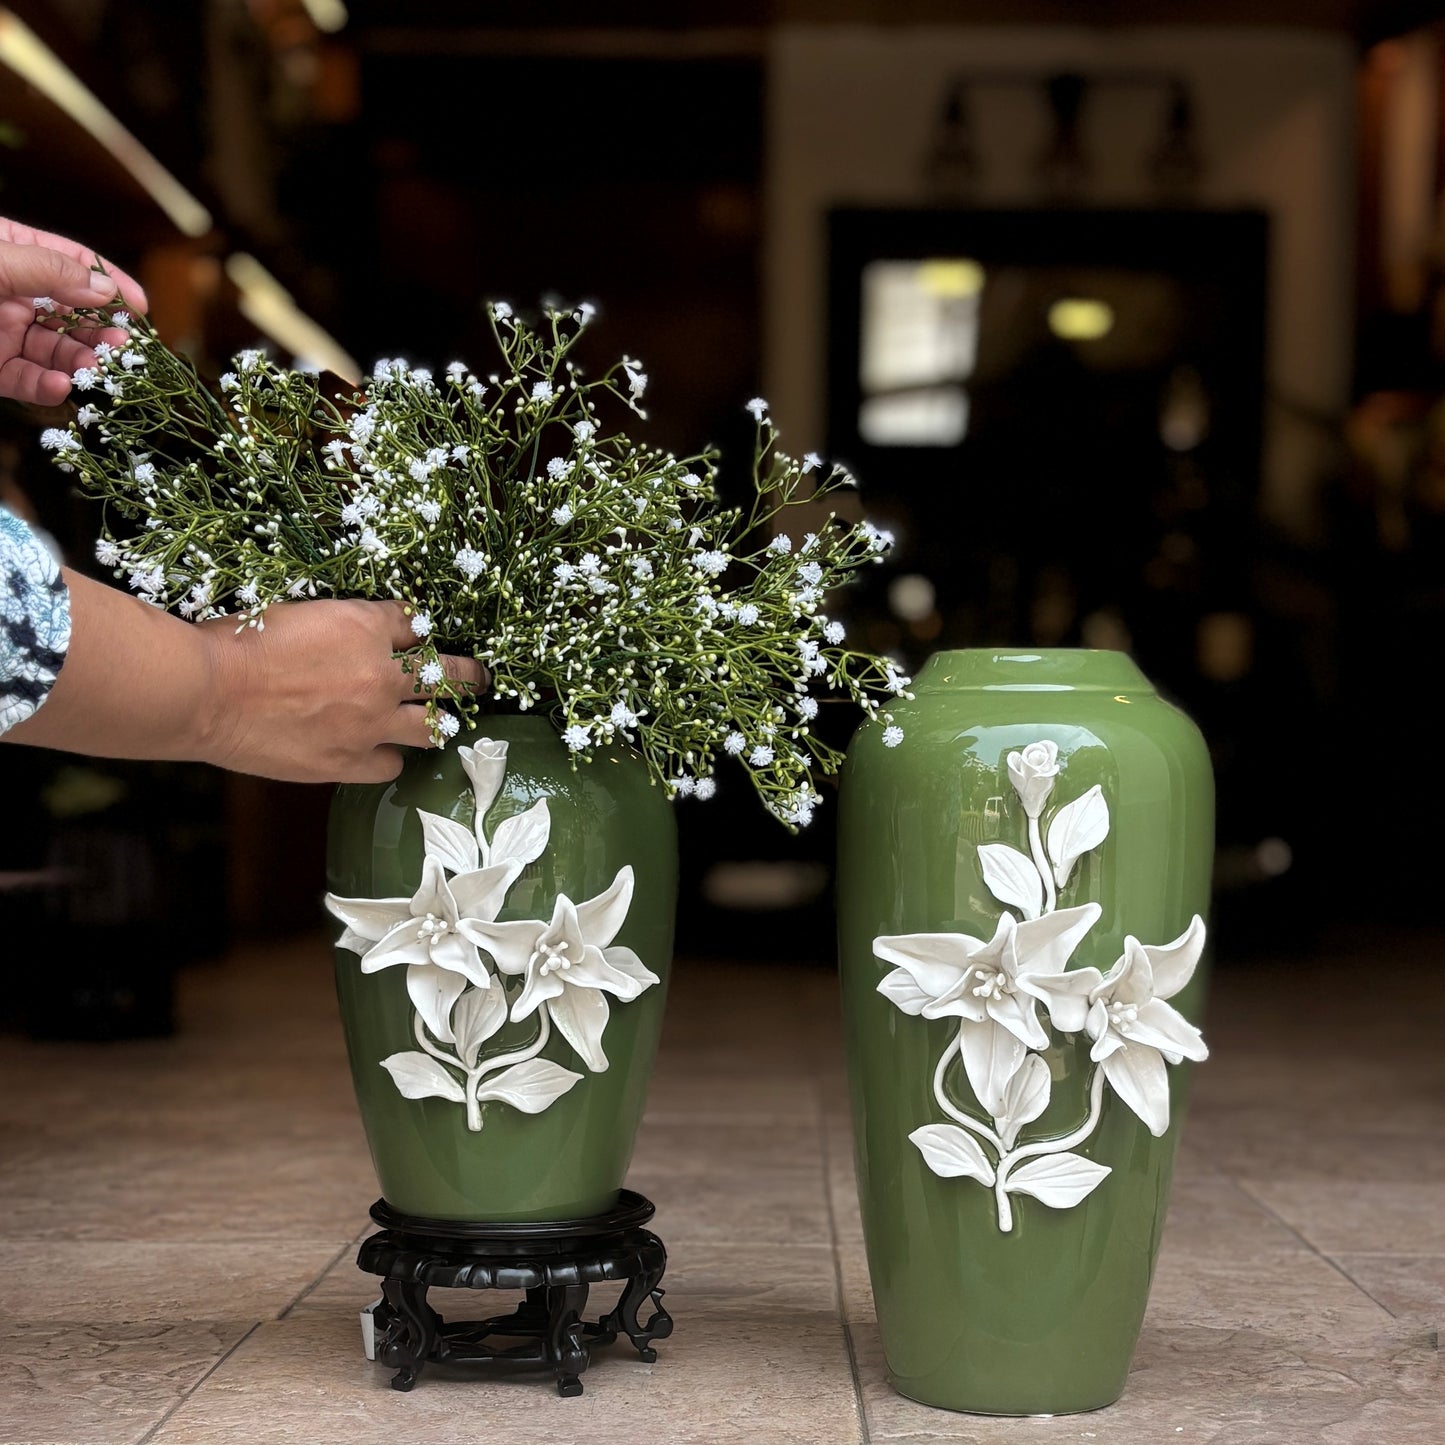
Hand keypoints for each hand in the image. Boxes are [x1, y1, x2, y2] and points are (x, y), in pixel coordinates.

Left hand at [0, 216, 148, 406]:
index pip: (73, 262)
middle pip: (72, 313)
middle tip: (124, 348)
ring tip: (95, 370)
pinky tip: (62, 387)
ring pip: (55, 352)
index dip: (109, 282)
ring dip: (80, 363)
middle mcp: (12, 293)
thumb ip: (50, 270)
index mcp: (13, 253)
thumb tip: (106, 289)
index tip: (140, 306)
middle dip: (101, 332)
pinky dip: (46, 388)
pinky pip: (26, 381)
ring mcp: (2, 332)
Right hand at [199, 599, 488, 783]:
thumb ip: (339, 626)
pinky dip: (387, 757)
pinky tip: (380, 752)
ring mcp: (370, 722)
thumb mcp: (297, 612)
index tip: (426, 637)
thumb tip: (358, 637)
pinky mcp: (350, 761)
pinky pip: (390, 765)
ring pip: (432, 727)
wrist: (206, 691)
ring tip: (445, 723)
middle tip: (481, 678)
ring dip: (438, 722)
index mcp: (366, 625)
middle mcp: (381, 674)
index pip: (416, 624)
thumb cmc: (237, 643)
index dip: (421, 631)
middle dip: (469, 675)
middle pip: (449, 675)